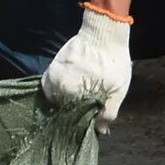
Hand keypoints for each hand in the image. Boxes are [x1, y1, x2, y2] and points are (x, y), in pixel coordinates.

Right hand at [42, 7, 132, 131]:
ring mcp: (53, 78)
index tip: (89, 122)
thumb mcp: (117, 90)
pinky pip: (47, 88)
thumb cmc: (114, 62)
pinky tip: (66, 91)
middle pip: (63, 110)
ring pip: (54, 100)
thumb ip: (107, 113)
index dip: (82, 123)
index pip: (75, 121)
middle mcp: (60, 89)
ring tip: (76, 100)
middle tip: (84, 110)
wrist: (103, 33)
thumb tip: (99, 131)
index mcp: (76, 97)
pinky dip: (54, 92)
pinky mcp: (50, 69)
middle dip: (73, 114)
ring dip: (63, 103)